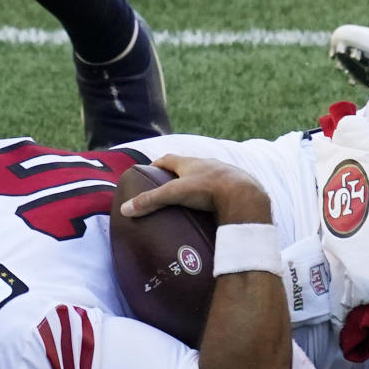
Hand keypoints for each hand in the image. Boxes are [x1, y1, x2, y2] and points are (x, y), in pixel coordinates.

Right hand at [119, 155, 271, 224]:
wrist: (244, 194)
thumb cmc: (207, 190)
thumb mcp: (174, 194)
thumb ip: (150, 201)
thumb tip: (125, 210)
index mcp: (190, 163)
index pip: (168, 159)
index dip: (157, 165)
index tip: (150, 172)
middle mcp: (207, 164)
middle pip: (188, 167)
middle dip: (178, 175)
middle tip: (169, 188)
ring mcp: (224, 174)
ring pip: (207, 177)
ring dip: (199, 184)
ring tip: (191, 200)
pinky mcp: (237, 187)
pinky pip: (222, 188)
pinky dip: (215, 195)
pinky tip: (213, 206)